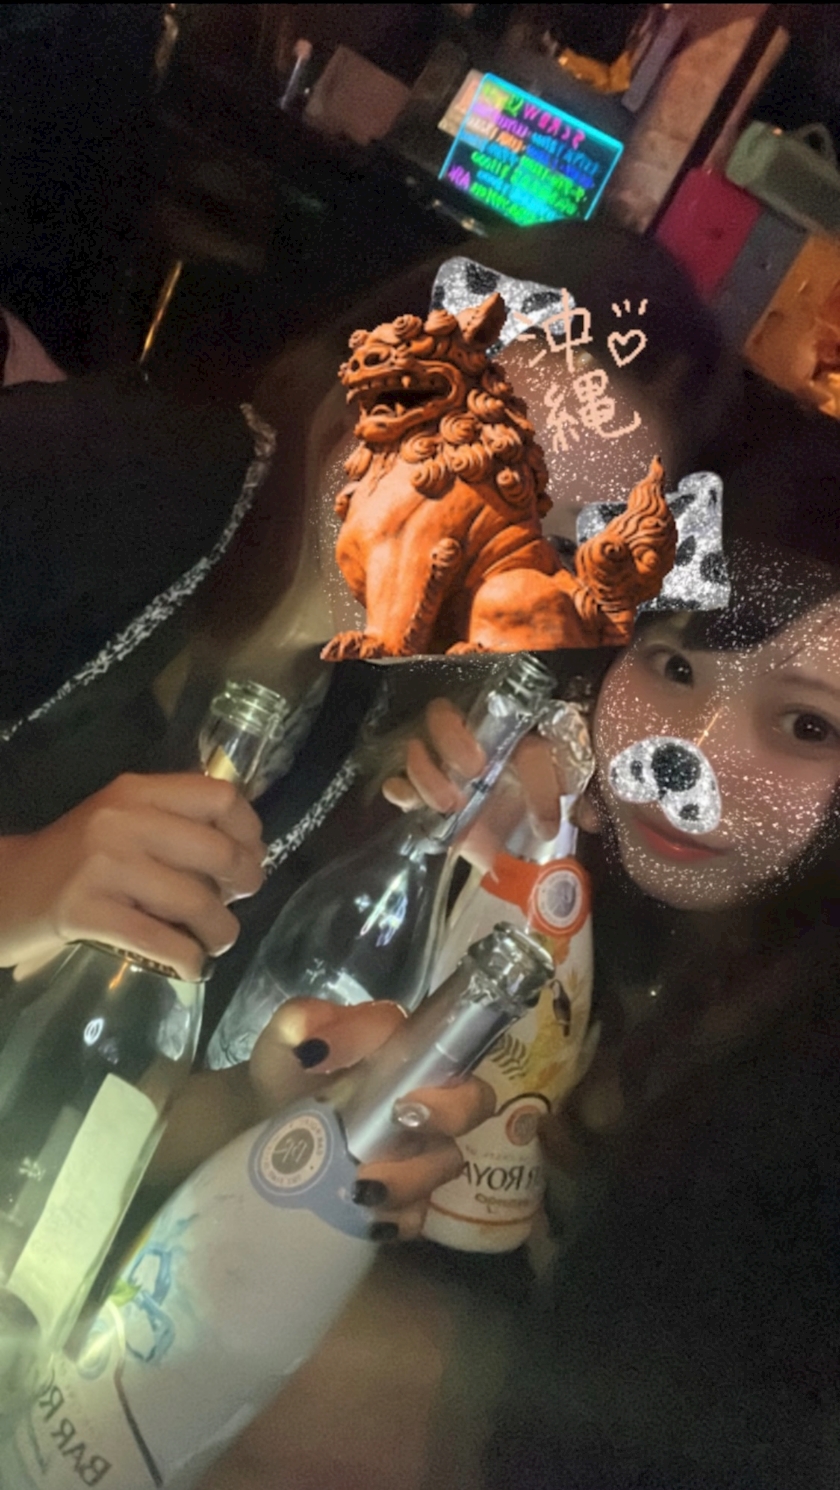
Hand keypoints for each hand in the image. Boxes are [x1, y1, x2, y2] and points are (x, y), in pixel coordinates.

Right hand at [0, 773, 265, 979]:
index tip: (250, 857)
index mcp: (137, 791)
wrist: (5, 888)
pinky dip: (189, 960)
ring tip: (216, 942)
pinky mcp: (85, 912)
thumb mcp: (122, 821)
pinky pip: (160, 941)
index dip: (250, 831)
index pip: (220, 797)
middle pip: (217, 851)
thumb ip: (175, 823)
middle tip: (236, 903)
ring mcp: (102, 866)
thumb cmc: (76, 860)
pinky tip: (192, 967)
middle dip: (243, 884)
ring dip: (221, 932)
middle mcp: (122, 821)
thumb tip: (248, 852)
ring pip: (195, 901)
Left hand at [248, 998, 495, 1239]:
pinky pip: (420, 1213)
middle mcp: (426, 1100)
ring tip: (361, 1185)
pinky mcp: (405, 1198)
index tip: (405, 1096)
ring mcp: (419, 1151)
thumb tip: (322, 1042)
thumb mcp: (283, 1047)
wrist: (263, 1144)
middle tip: (402, 1123)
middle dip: (448, 1117)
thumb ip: (300, 1022)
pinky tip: (370, 1218)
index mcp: (405, 1056)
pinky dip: (398, 1218)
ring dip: (410, 1177)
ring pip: (445, 1163)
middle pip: (472, 1104)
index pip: (449, 1050)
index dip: (441, 1069)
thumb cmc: (285, 1084)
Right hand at [381, 697, 594, 869]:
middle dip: (452, 738)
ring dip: (428, 773)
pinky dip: (401, 791)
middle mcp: (467, 742)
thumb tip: (588, 816)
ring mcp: (438, 768)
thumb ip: (570, 800)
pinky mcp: (418, 799)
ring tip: (450, 805)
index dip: (532, 772)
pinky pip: (394, 783)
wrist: (513, 857)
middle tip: (474, 770)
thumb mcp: (559, 807)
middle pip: (441, 713)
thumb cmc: (536, 819)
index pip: (517, 735)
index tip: (544, 819)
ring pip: (414, 746)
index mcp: (508, 736)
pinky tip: (417, 806)